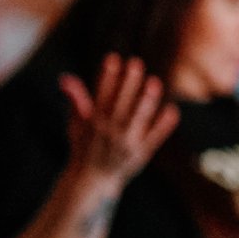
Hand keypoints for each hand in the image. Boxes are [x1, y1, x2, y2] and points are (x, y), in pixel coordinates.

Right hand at [58, 54, 180, 193]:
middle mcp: (109, 132)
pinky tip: (172, 110)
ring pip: (137, 120)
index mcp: (93, 122)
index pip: (101, 95)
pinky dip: (163, 126)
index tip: (113, 57)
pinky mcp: (141, 154)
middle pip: (120, 104)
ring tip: (154, 82)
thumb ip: (75, 100)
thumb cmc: (84, 146)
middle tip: (135, 63)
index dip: (107, 76)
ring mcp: (126, 143)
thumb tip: (65, 78)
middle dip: (127, 84)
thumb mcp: (76, 124)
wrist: (92, 180)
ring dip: (146, 102)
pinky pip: (154, 138)